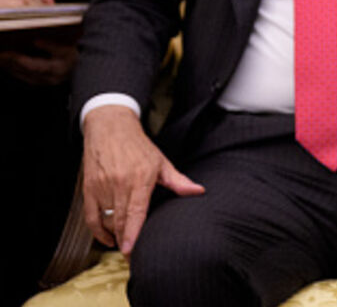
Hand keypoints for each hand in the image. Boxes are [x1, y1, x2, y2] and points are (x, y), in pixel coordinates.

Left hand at [0, 39, 76, 85]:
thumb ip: (51, 46)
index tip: (6, 53)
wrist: (89, 69)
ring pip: (25, 76)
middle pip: (25, 72)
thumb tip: (36, 41)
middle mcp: (50, 78)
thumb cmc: (80, 58)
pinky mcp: (46, 82)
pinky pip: (28, 78)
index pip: (31, 65)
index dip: (18, 60)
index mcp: (55, 69)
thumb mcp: (67, 49)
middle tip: (0, 56)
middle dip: (11, 64)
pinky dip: (18, 72)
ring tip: (2, 61)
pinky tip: (13, 68)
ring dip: (12, 69)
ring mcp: (47, 81)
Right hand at [81, 105, 204, 254]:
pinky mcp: (89, 188)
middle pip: (121, 220)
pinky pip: (91, 216)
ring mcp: (101, 186)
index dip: (133, 233)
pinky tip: (108, 237)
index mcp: (139, 178)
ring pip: (106, 220)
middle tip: (133, 256)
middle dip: (126, 241)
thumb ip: (179, 181)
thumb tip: (198, 191)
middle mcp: (118, 183)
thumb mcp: (161, 162)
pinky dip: (98, 230)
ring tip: (125, 244)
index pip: (136, 211)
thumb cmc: (137, 146)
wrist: (110, 128)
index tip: (131, 250)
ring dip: (114, 235)